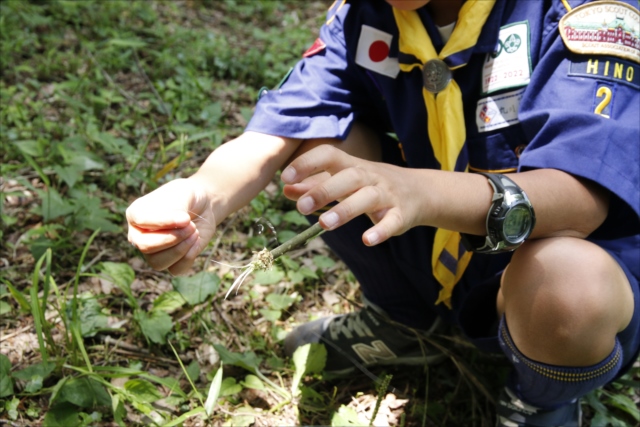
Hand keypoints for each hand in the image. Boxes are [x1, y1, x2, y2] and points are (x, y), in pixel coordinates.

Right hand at [126, 178, 215, 274]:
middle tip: (191, 226)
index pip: (140, 221)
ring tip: (194, 232)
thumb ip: (176, 208)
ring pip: (158, 263)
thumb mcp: (181, 194)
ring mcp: (153, 252)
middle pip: (146, 246)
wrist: (203, 205)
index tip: (185, 218)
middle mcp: (139, 236)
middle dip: (173, 238)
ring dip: (181, 249)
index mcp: (135, 215)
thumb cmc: (186, 197)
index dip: (163, 222)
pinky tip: (196, 241)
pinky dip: (189, 256)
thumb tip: (182, 223)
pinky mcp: (170, 262)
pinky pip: (175, 269)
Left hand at [281, 145, 422, 245]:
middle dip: (324, 190)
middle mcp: (370, 176)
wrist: (420, 191)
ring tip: (323, 224)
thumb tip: (286, 189)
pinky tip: (367, 240)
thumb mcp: (344, 181)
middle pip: (349, 177)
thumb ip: (315, 185)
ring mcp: (387, 194)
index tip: (286, 176)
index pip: (329, 155)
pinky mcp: (402, 214)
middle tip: (301, 207)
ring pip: (367, 198)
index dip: (308, 163)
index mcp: (352, 166)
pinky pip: (392, 221)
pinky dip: (381, 230)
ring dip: (345, 210)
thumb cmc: (371, 185)